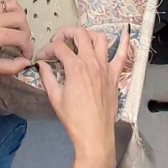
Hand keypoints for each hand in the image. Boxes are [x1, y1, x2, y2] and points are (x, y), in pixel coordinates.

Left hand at [0, 0, 31, 75]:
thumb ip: (11, 67)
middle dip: (26, 32)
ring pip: (13, 5)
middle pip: (21, 19)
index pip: (22, 37)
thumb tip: (27, 63)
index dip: (27, 48)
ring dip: (20, 16)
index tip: (25, 56)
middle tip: (22, 43)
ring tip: (18, 28)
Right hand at [37, 27, 128, 167]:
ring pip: (100, 38)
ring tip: (80, 39)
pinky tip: (125, 31)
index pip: (59, 47)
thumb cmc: (74, 119)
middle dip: (66, 33)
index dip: (48, 49)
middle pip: (80, 34)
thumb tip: (41, 64)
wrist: (94, 136)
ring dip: (88, 34)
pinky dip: (124, 41)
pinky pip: (122, 55)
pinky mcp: (115, 75)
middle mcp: (91, 62)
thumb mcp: (55, 98)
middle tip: (59, 41)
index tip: (43, 57)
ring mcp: (105, 67)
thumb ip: (47, 77)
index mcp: (75, 67)